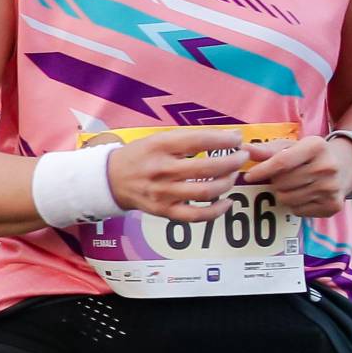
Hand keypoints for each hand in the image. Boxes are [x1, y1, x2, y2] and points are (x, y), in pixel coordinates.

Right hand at [105, 128, 246, 223]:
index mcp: (159, 147)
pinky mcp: (164, 211)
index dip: (224, 140)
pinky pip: (197, 215)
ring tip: (233, 175)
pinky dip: (217, 210)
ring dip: (228, 182)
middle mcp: (161, 170)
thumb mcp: (157, 140)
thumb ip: (188, 139)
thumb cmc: (139, 156)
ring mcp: (163, 193)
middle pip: (208, 167)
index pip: (200, 141)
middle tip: (241, 156)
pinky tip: (227, 201)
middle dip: (233, 161)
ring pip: (207, 191)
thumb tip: (228, 137)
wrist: (110, 179)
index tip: (237, 138)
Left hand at [243, 134, 351, 218]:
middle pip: (283, 183)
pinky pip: (298, 211)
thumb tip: (244, 150)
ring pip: (288, 199)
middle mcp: (328, 167)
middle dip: (275, 181)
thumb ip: (267, 150)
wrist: (344, 167)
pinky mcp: (333, 205)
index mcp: (316, 146)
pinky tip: (304, 194)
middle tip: (282, 177)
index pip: (282, 162)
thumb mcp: (291, 146)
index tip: (250, 176)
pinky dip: (295, 205)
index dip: (262, 171)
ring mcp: (332, 188)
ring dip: (283, 194)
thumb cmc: (309, 155)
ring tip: (293, 185)